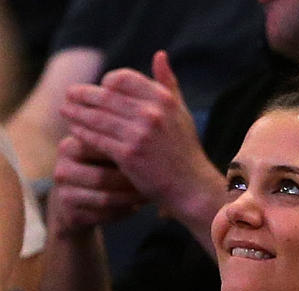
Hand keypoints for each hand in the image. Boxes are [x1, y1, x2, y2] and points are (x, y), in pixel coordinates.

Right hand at [50, 134, 144, 234]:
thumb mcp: (104, 154)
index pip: (99, 149)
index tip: (151, 160)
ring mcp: (64, 193)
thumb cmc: (99, 170)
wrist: (76, 202)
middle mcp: (62, 169)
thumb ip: (118, 145)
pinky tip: (135, 208)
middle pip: (102, 177)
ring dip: (129, 199)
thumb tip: (148, 138)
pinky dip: (122, 213)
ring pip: (104, 199)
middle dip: (129, 182)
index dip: (126, 157)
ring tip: (148, 197)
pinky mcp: (71, 214)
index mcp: (70, 147)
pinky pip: (103, 215)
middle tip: (152, 184)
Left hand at [60, 50, 224, 229]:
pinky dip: (82, 132)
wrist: (190, 186)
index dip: (108, 82)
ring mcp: (139, 134)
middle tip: (69, 94)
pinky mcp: (128, 154)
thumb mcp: (181, 112)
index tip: (101, 89)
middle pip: (105, 96)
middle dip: (83, 95)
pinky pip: (96, 138)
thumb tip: (159, 55)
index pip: (123, 78)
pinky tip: (74, 130)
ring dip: (77, 112)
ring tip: (65, 110)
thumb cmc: (184, 149)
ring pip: (97, 117)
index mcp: (164, 100)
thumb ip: (169, 84)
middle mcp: (152, 114)